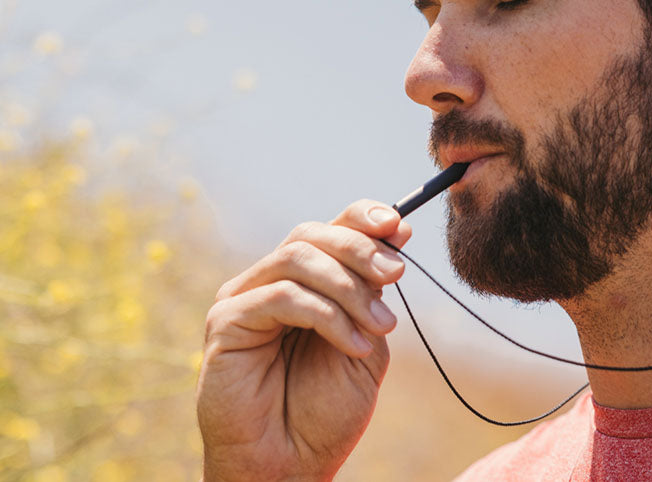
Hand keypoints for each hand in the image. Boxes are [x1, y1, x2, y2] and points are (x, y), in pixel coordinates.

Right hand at [197, 200, 410, 481]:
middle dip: (360, 249)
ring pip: (297, 257)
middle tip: (395, 274)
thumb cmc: (323, 412)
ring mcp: (243, 299)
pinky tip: (354, 343)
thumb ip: (375, 291)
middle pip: (311, 235)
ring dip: (348, 286)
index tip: (401, 228)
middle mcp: (269, 283)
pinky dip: (326, 314)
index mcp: (302, 284)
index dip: (363, 218)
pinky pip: (281, 295)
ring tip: (380, 323)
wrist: (290, 466)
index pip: (328, 230)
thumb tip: (399, 232)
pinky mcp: (226, 321)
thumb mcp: (367, 340)